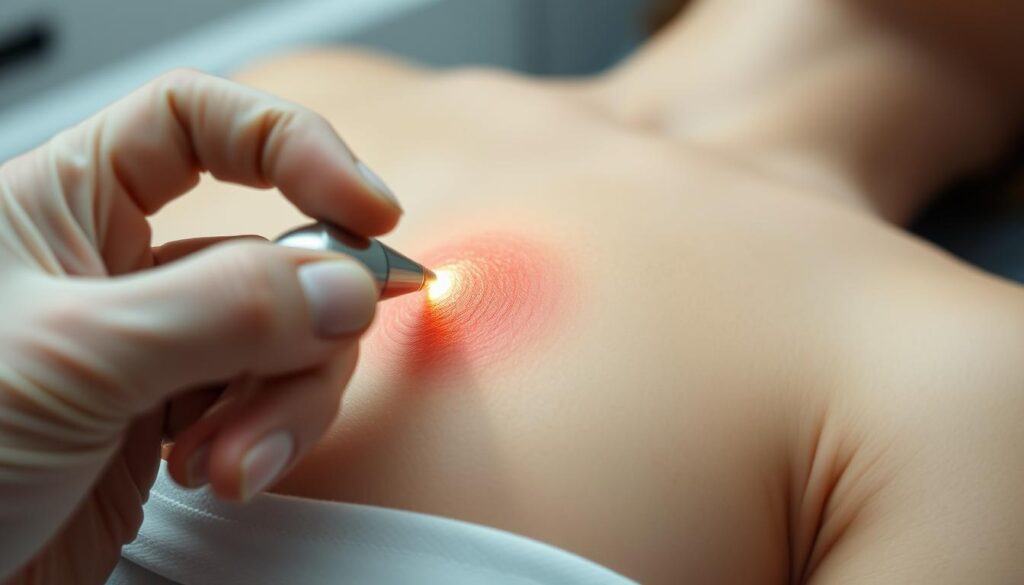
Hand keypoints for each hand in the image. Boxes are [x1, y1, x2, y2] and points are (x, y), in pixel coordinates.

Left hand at [0, 69, 401, 583]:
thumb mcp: (76, 358)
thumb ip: (223, 310)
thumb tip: (345, 289)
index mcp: (66, 206)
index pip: (201, 123)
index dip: (292, 145)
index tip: (368, 208)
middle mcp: (117, 266)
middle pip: (273, 248)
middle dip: (303, 321)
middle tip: (310, 359)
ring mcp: (155, 345)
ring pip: (288, 334)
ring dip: (284, 400)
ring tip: (227, 460)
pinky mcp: (175, 416)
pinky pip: (268, 400)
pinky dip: (266, 438)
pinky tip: (217, 472)